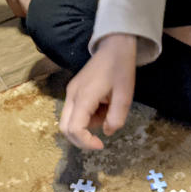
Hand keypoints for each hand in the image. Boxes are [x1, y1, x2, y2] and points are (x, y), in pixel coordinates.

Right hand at [60, 34, 136, 149]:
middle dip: (81, 139)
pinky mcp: (74, 90)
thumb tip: (107, 132)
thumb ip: (116, 117)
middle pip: (65, 128)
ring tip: (106, 113)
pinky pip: (74, 111)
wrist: (114, 46)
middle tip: (99, 140)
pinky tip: (102, 107)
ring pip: (69, 121)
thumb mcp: (125, 95)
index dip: (86, 142)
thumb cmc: (121, 68)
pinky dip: (86, 117)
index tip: (101, 145)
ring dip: (86, 126)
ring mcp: (71, 92)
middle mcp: (72, 95)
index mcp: (84, 96)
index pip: (74, 128)